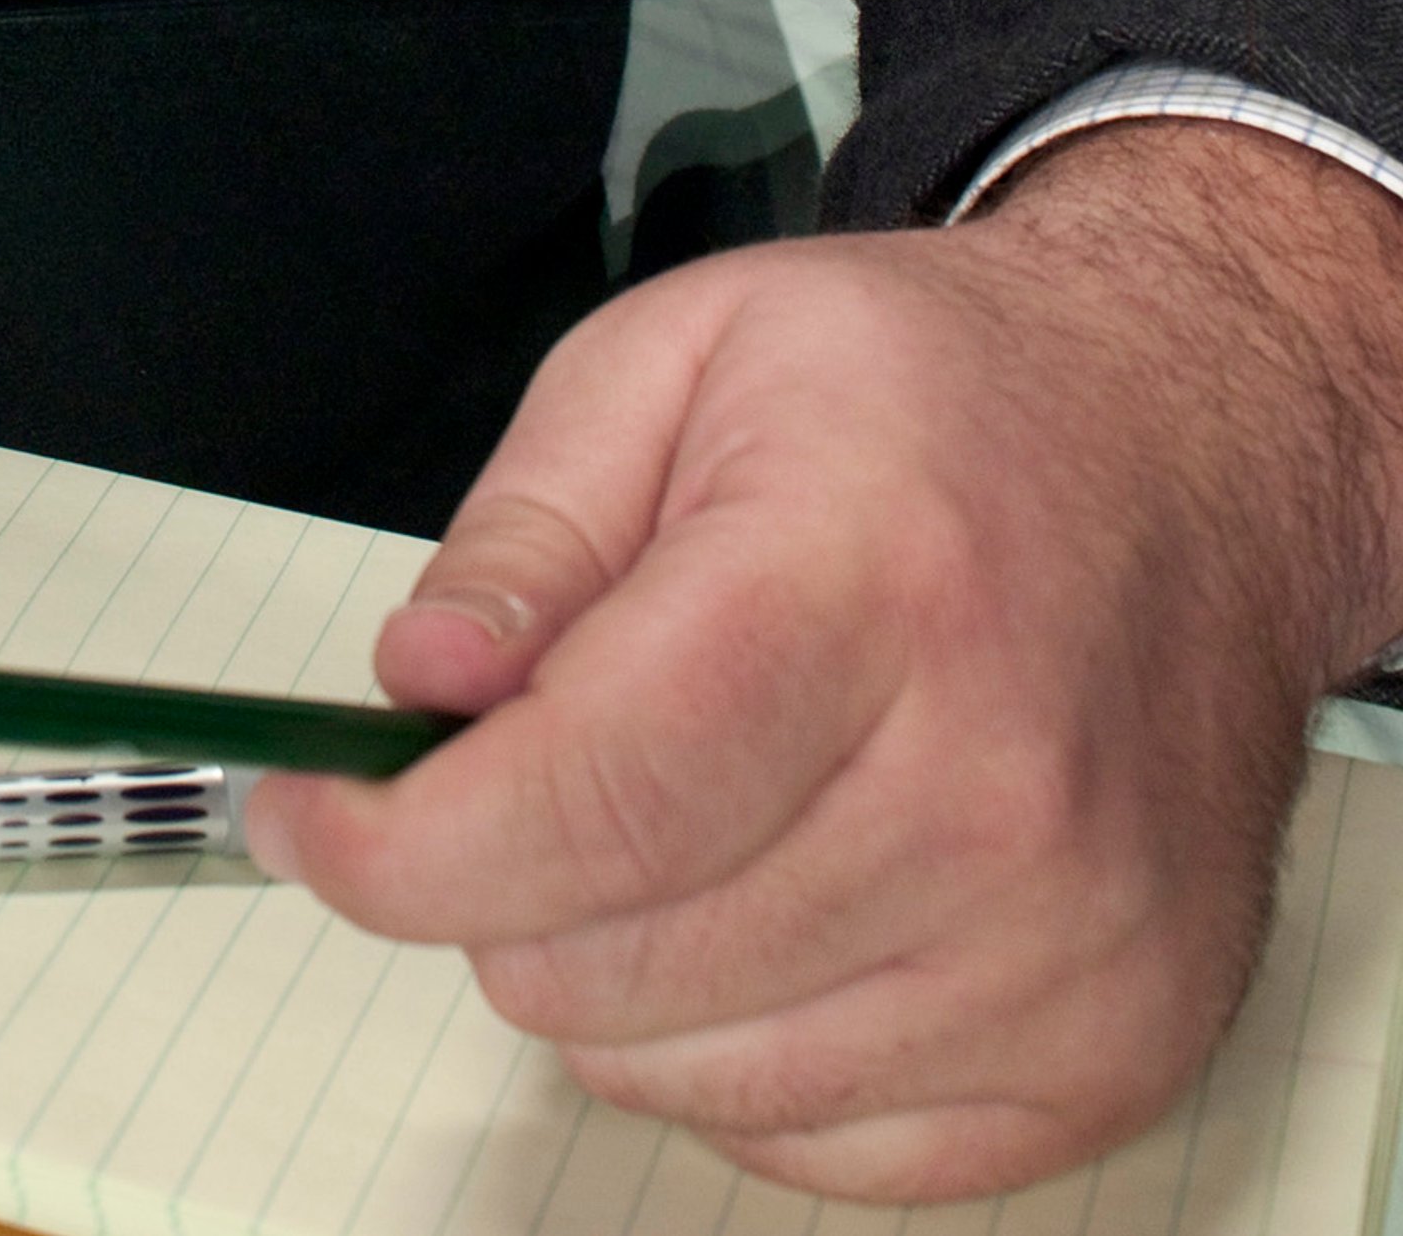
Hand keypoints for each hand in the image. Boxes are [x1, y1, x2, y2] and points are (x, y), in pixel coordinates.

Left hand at [250, 122, 1402, 1201]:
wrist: (1190, 454)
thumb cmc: (928, 397)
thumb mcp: (682, 357)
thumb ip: (528, 530)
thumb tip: (416, 691)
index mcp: (866, 583)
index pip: (588, 800)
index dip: (401, 843)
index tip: (314, 817)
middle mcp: (988, 791)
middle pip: (615, 956)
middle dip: (496, 878)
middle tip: (514, 769)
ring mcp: (1065, 950)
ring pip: (690, 1073)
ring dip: (611, 969)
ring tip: (666, 811)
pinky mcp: (1109, 1055)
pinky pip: (819, 1147)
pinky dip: (735, 1050)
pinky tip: (764, 905)